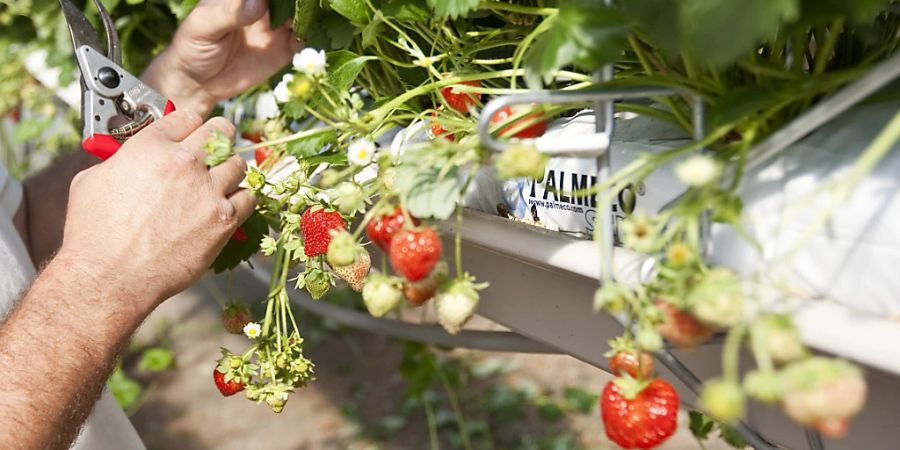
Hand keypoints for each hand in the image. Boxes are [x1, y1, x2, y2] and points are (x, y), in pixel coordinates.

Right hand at [58, 110, 253, 304]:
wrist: (111, 275)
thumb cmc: (94, 234)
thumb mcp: (93, 181)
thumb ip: (120, 162)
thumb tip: (129, 161)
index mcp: (150, 147)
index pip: (186, 117)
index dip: (190, 125)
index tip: (193, 132)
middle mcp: (184, 163)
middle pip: (221, 131)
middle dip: (221, 136)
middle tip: (219, 145)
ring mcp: (207, 190)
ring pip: (238, 164)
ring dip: (231, 170)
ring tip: (222, 180)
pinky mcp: (223, 219)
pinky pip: (248, 198)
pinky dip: (242, 199)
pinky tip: (231, 204)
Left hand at [142, 0, 301, 116]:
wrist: (198, 83)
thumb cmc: (193, 47)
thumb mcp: (203, 26)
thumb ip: (229, 13)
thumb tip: (258, 2)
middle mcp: (263, 6)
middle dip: (301, 0)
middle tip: (312, 3)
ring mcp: (276, 27)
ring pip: (301, 14)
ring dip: (310, 14)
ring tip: (315, 18)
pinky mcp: (284, 49)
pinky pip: (303, 40)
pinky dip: (311, 37)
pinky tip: (310, 37)